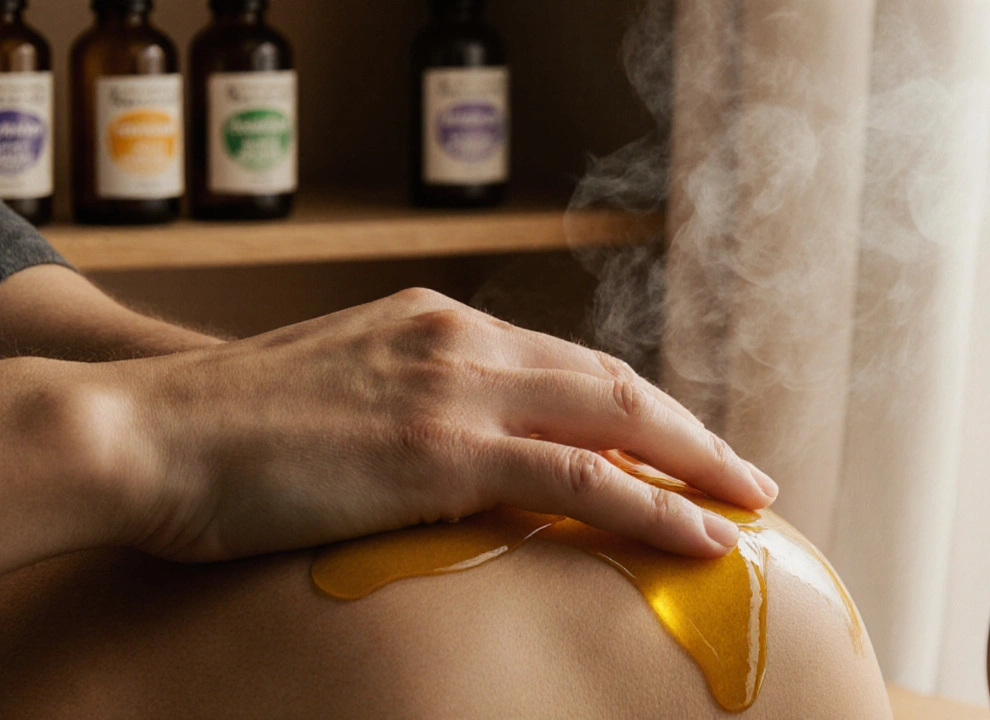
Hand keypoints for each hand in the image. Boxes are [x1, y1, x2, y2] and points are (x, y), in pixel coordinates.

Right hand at [94, 288, 776, 562]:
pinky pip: (580, 478)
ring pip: (616, 420)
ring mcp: (457, 389)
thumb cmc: (226, 426)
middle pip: (612, 381)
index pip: (566, 362)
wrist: (148, 431)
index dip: (633, 405)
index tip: (677, 441)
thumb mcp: (336, 393)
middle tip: (744, 472)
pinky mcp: (445, 450)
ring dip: (695, 462)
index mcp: (436, 323)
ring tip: (749, 502)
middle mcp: (460, 341)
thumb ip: (406, 407)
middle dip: (688, 430)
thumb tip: (449, 457)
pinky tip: (698, 533)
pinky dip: (652, 505)